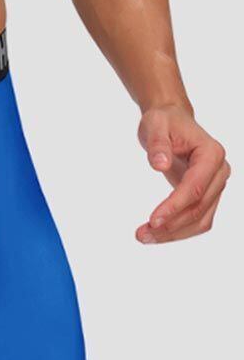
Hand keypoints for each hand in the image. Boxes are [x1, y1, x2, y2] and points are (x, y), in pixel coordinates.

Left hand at [136, 106, 230, 243]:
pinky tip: (156, 234)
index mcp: (211, 154)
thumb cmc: (164, 121)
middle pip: (199, 208)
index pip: (194, 187)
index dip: (174, 206)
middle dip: (171, 225)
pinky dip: (178, 230)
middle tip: (141, 235)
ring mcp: (214, 185)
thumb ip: (157, 144)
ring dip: (174, 233)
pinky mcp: (206, 194)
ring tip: (144, 237)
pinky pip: (197, 219)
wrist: (171, 121)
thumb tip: (159, 164)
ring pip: (201, 219)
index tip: (152, 220)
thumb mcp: (155, 125)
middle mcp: (219, 172)